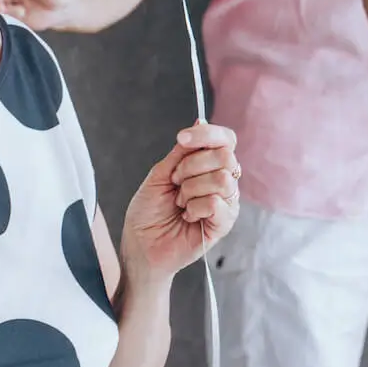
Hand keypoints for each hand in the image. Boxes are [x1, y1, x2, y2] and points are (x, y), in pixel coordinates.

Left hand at [121, 121, 239, 278]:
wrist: (140, 245)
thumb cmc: (148, 211)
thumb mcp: (160, 174)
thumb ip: (181, 151)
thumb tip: (200, 121)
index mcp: (208, 166)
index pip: (225, 140)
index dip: (207, 134)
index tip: (182, 138)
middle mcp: (222, 181)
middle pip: (225, 156)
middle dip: (191, 166)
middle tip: (174, 183)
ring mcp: (226, 203)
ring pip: (222, 179)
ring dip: (191, 189)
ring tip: (180, 203)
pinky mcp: (224, 224)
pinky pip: (218, 203)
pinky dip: (195, 207)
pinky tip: (187, 216)